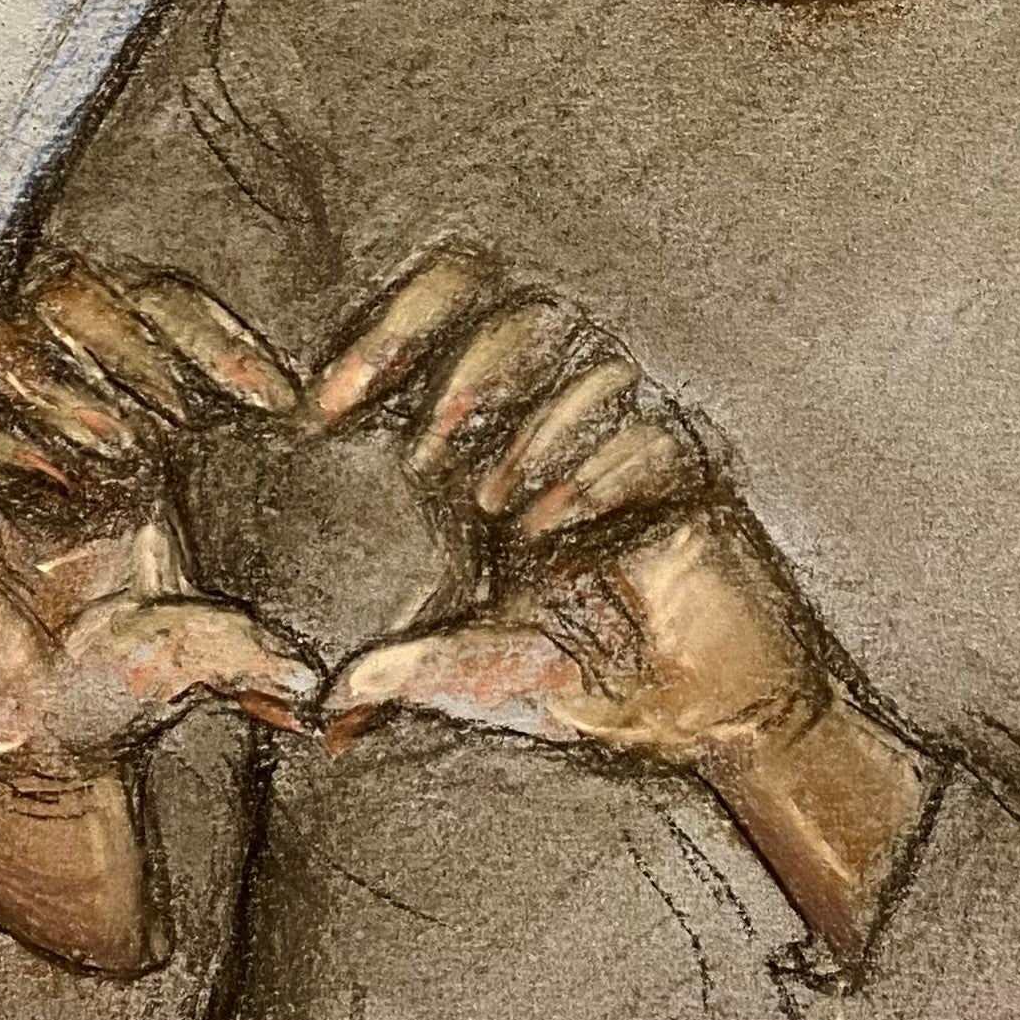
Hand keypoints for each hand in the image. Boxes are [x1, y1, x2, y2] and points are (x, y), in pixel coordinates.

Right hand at [0, 256, 320, 969]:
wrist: (30, 738)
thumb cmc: (118, 673)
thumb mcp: (197, 653)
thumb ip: (247, 652)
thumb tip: (312, 693)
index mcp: (131, 406)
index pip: (159, 305)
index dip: (215, 335)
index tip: (279, 402)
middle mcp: (53, 399)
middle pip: (73, 288)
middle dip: (133, 342)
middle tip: (177, 420)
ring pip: (1, 332)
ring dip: (67, 391)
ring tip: (117, 467)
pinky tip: (45, 492)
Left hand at [298, 248, 831, 778]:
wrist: (696, 712)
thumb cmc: (585, 672)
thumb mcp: (479, 672)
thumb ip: (411, 669)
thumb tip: (331, 700)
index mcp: (486, 440)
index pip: (443, 323)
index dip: (382, 338)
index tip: (322, 410)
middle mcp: (555, 419)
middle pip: (519, 307)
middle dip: (466, 367)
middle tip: (426, 449)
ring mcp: (627, 436)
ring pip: (590, 356)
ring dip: (532, 428)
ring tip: (497, 509)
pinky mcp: (691, 470)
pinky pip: (653, 431)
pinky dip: (596, 473)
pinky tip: (558, 528)